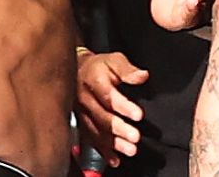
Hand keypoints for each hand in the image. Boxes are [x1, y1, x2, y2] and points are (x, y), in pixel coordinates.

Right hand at [75, 50, 148, 166]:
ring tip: (130, 150)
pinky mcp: (80, 124)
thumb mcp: (114, 60)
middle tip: (135, 137)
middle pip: (101, 117)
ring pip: (96, 131)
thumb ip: (127, 69)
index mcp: (92, 80)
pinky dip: (103, 152)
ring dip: (113, 143)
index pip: (108, 96)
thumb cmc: (98, 66)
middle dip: (119, 129)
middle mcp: (84, 99)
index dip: (123, 106)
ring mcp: (80, 113)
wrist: (76, 71)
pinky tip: (114, 159)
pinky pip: (90, 140)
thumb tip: (142, 76)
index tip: (138, 115)